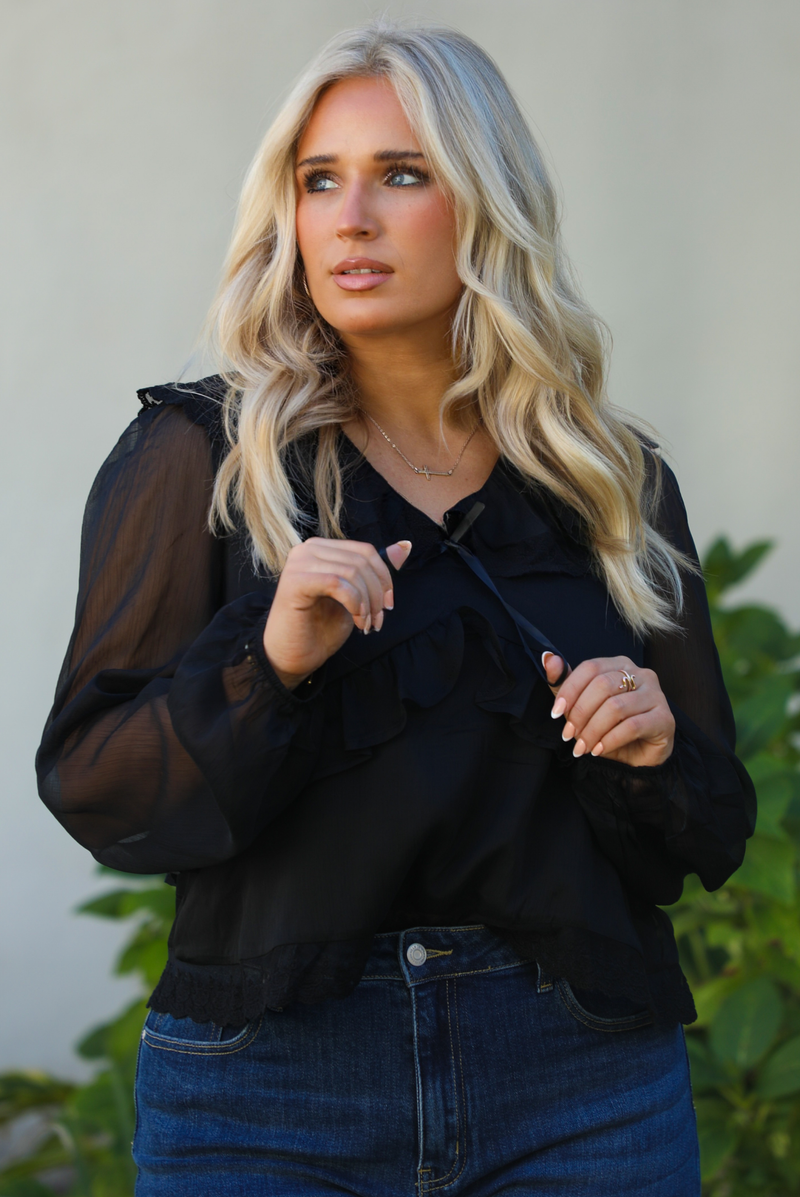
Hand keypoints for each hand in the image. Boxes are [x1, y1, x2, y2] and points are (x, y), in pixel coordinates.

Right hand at [263, 538, 411, 688]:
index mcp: (321, 549)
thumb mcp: (356, 597)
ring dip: (367, 603)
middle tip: (377, 621)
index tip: (388, 606)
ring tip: (365, 625)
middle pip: (361, 561)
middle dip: (377, 593)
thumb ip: (374, 572)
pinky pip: (337, 582)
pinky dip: (354, 603)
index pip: (365, 551)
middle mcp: (307, 549)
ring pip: (352, 572)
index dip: (384, 578)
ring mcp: (298, 563)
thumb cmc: (319, 629)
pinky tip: (356, 620)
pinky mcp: (294, 581)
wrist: (292, 657)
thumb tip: (405, 547)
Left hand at [542, 652, 674, 767]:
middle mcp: (641, 674)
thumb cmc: (610, 727)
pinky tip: (598, 749)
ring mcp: (656, 695)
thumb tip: (548, 659)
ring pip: (616, 707)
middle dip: (580, 713)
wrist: (639, 756)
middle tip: (569, 735)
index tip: (556, 713)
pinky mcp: (665, 718)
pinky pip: (632, 726)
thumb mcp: (583, 706)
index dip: (569, 690)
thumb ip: (565, 684)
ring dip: (593, 730)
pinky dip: (610, 740)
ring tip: (582, 746)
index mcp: (620, 665)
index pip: (590, 667)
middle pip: (602, 685)